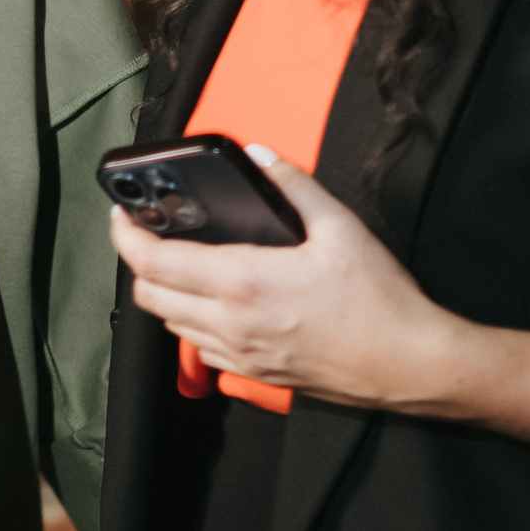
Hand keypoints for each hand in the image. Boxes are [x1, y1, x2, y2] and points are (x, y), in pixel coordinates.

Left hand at [107, 145, 467, 412]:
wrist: (409, 363)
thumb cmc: (379, 300)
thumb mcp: (341, 227)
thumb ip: (294, 186)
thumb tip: (260, 156)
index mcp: (244, 282)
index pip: (155, 262)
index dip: (126, 236)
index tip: (120, 216)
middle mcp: (231, 324)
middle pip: (150, 298)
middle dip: (139, 264)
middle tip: (149, 235)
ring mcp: (240, 355)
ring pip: (171, 326)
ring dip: (164, 295)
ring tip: (181, 263)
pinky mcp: (255, 374)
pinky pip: (201, 349)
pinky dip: (192, 323)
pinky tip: (217, 302)